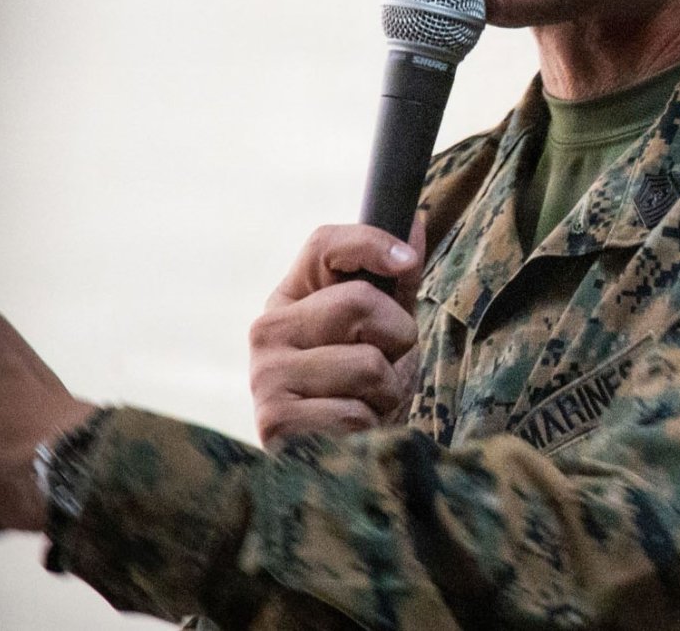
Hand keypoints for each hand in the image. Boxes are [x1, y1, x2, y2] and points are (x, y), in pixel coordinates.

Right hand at [249, 223, 425, 448]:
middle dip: (398, 339)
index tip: (407, 260)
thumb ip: (397, 279)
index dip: (370, 243)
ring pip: (367, 363)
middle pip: (359, 303)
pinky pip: (356, 411)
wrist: (341, 458)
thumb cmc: (361, 386)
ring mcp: (265, 376)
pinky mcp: (274, 422)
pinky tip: (352, 431)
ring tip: (369, 402)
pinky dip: (371, 425)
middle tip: (386, 365)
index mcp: (292, 297)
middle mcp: (267, 329)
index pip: (323, 245)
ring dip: (388, 389)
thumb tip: (414, 221)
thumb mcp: (386, 328)